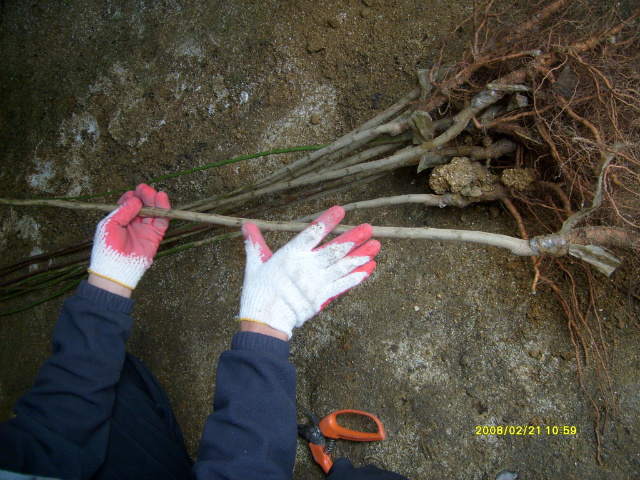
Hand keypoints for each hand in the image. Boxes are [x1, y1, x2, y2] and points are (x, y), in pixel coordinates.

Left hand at [88, 184, 170, 289]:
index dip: (132, 196)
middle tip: (146, 189)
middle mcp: (133, 223)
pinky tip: (163, 199)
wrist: (116, 268)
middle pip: (142, 205)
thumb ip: (123, 211)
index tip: (133, 193)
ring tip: (156, 193)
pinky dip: (164, 210)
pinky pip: (161, 221)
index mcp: (120, 219)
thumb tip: (135, 200)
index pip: (128, 203)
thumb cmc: (107, 248)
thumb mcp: (109, 224)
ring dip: (155, 201)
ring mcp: (144, 229)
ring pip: (153, 211)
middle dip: (145, 196)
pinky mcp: (155, 236)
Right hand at [237, 206, 379, 338]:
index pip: (311, 234)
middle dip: (352, 239)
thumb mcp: (254, 265)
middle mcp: (306, 268)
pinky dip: (356, 277)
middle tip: (368, 228)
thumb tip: (246, 225)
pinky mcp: (322, 298)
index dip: (326, 222)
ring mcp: (316, 284)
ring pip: (342, 267)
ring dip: (360, 256)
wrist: (265, 322)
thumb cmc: (258, 291)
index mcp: (290, 255)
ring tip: (376, 246)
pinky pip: (343, 286)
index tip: (340, 211)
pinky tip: (369, 268)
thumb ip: (255, 244)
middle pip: (333, 250)